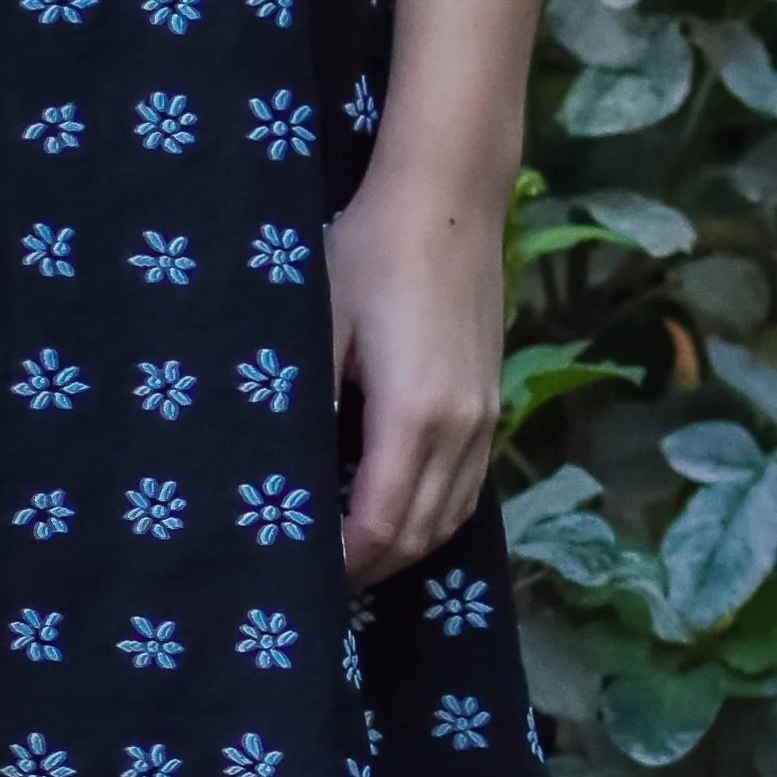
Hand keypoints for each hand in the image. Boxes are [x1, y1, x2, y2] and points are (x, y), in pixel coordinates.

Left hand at [326, 172, 506, 589]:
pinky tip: (398, 519)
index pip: (378, 525)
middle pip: (417, 536)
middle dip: (369, 569)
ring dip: (403, 550)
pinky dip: (433, 519)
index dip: (341, 564)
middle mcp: (459, 427)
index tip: (303, 579)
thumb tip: (285, 483)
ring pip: (448, 519)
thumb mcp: (320, 330)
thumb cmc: (371, 251)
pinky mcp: (491, 403)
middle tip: (319, 583)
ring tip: (355, 560)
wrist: (448, 193)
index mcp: (412, 414)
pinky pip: (467, 489)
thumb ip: (309, 412)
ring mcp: (483, 417)